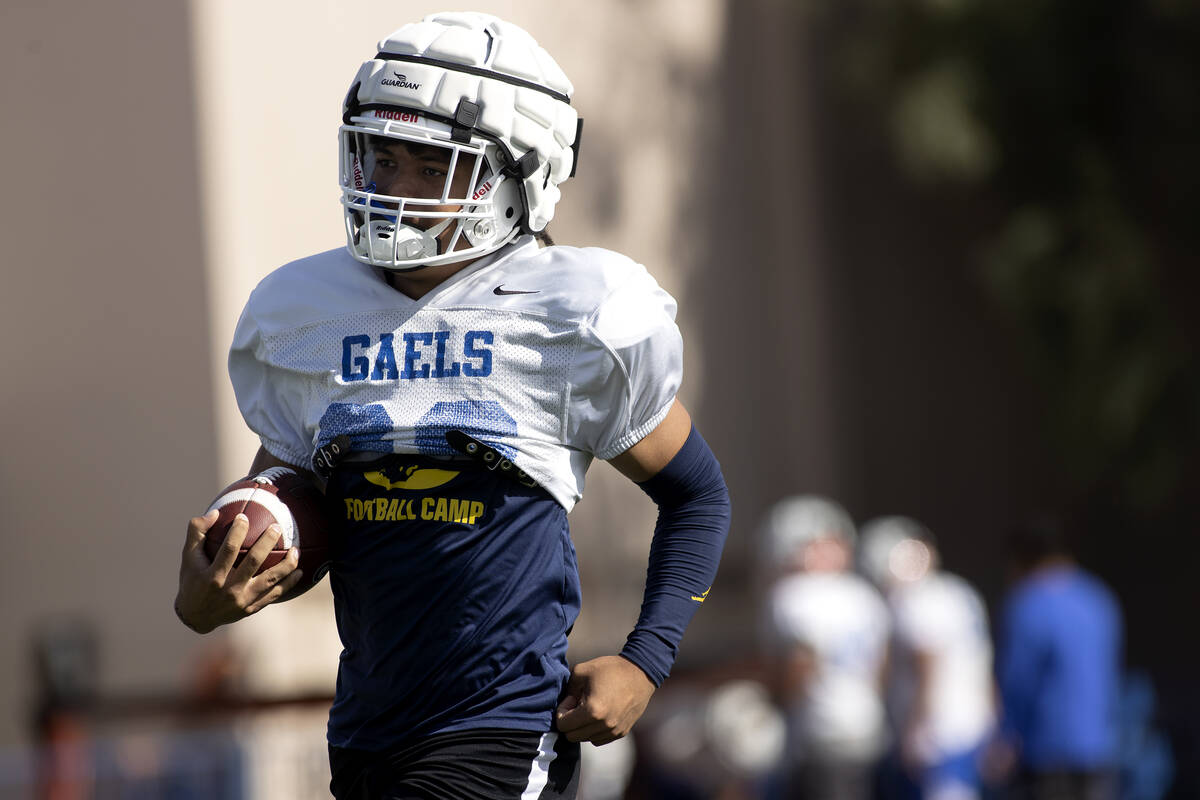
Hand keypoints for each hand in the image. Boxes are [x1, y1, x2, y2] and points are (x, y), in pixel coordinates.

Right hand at [174, 509, 303, 633]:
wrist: (195, 617)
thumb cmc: (192, 580)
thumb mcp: (188, 557)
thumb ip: (197, 532)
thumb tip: (215, 512)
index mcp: (213, 575)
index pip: (228, 549)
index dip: (237, 531)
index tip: (244, 517)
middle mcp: (229, 589)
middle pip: (253, 562)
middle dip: (267, 543)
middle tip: (277, 528)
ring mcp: (242, 600)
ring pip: (270, 580)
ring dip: (286, 564)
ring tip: (296, 550)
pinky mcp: (252, 608)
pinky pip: (274, 594)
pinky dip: (289, 583)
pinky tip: (300, 571)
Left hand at [555, 655, 655, 744]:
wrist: (641, 673)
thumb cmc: (610, 669)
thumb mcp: (582, 670)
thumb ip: (567, 689)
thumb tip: (565, 705)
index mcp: (592, 711)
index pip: (563, 726)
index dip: (562, 711)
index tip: (571, 698)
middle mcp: (604, 725)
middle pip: (572, 736)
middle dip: (570, 721)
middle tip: (578, 704)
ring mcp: (614, 731)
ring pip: (585, 739)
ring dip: (582, 727)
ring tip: (590, 708)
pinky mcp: (621, 732)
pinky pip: (598, 739)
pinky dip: (594, 730)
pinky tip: (599, 714)